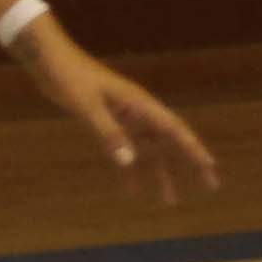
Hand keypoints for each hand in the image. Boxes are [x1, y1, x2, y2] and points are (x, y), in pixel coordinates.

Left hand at [26, 37, 218, 202]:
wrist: (50, 61)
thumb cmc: (70, 78)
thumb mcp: (88, 107)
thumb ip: (109, 133)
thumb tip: (130, 162)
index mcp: (140, 104)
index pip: (174, 129)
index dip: (194, 148)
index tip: (211, 166)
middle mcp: (139, 111)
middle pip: (171, 141)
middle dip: (190, 163)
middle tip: (210, 184)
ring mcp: (126, 117)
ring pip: (151, 150)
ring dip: (161, 173)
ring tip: (170, 200)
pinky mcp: (110, 121)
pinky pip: (127, 149)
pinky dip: (131, 169)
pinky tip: (132, 189)